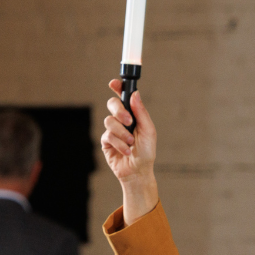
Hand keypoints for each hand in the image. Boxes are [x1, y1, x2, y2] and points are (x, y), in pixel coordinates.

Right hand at [100, 80, 159, 224]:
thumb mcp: (149, 130)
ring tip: (130, 143)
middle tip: (128, 121)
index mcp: (133, 115)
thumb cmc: (146, 152)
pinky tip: (126, 150)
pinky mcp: (106, 142)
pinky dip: (118, 143)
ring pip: (109, 121)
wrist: (138, 171)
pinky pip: (107, 136)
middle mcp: (122, 120)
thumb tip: (135, 94)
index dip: (117, 88)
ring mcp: (113, 130)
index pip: (123, 97)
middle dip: (119, 111)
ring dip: (121, 133)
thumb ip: (141, 112)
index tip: (113, 83)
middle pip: (112, 104)